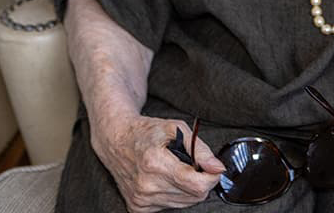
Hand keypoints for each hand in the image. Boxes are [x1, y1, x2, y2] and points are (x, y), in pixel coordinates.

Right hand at [90, 113, 224, 212]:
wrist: (115, 140)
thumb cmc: (147, 131)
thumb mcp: (176, 128)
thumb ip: (200, 149)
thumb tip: (218, 167)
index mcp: (155, 164)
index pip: (197, 185)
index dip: (212, 177)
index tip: (213, 167)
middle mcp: (146, 186)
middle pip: (193, 196)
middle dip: (201, 181)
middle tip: (193, 165)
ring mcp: (140, 199)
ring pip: (184, 203)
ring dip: (188, 188)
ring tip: (177, 170)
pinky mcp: (137, 207)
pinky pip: (169, 206)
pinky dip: (174, 194)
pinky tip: (165, 179)